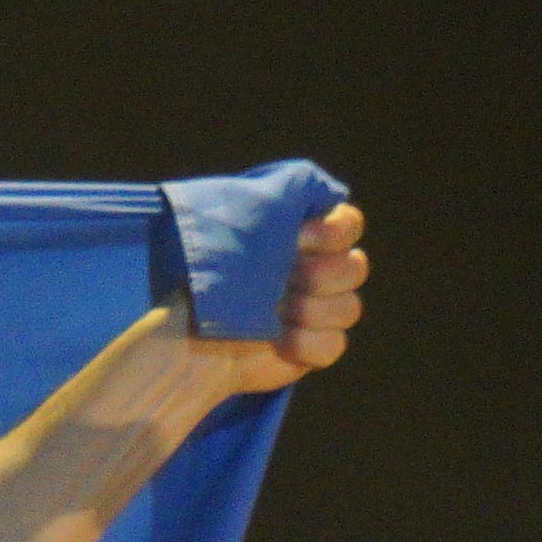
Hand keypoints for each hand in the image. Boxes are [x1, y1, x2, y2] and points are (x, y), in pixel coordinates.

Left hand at [201, 201, 367, 399]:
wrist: (186, 337)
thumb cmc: (209, 275)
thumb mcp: (243, 219)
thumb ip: (289, 193)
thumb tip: (328, 191)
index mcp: (301, 237)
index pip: (349, 224)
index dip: (332, 233)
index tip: (297, 239)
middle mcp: (312, 271)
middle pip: (355, 268)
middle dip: (317, 276)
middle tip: (278, 282)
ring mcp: (314, 312)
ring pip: (348, 308)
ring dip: (310, 311)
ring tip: (272, 315)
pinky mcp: (309, 350)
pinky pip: (334, 345)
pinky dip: (307, 345)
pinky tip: (278, 343)